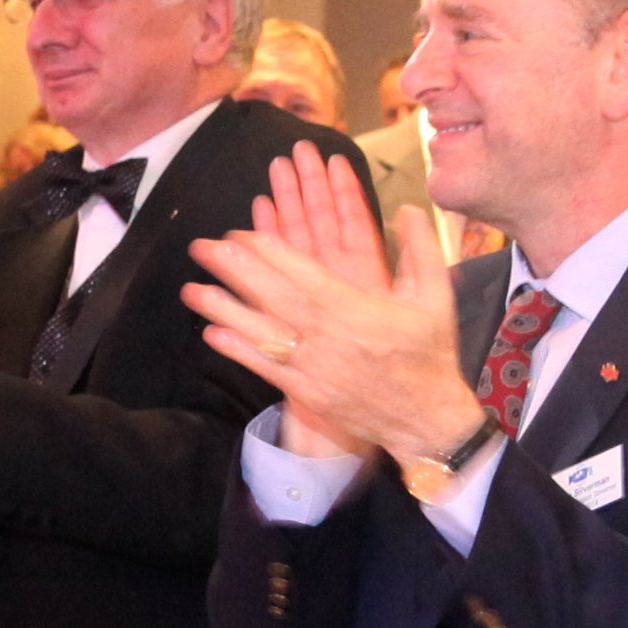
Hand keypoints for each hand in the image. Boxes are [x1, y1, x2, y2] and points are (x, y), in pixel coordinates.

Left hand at [185, 151, 476, 466]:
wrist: (426, 419)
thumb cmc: (429, 354)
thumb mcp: (436, 297)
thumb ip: (421, 250)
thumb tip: (410, 208)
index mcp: (356, 310)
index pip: (304, 274)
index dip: (269, 252)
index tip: (241, 232)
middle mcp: (329, 337)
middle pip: (273, 298)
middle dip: (235, 271)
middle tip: (203, 247)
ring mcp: (313, 367)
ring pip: (261, 333)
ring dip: (224, 309)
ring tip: (191, 289)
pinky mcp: (306, 392)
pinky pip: (265, 368)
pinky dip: (237, 350)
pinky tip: (211, 333)